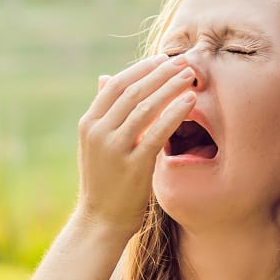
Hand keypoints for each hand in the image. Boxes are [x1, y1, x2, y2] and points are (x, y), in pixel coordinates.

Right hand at [74, 53, 195, 236]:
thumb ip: (106, 113)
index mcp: (89, 123)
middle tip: (183, 60)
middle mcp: (98, 132)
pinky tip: (191, 101)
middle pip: (132, 90)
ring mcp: (114, 148)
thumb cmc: (106, 181)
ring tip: (191, 75)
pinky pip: (157, 132)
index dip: (142, 68)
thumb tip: (106, 77)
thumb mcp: (98, 143)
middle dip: (160, 72)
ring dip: (170, 86)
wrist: (100, 221)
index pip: (116, 84)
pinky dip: (175, 112)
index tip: (164, 58)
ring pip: (145, 106)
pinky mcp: (132, 165)